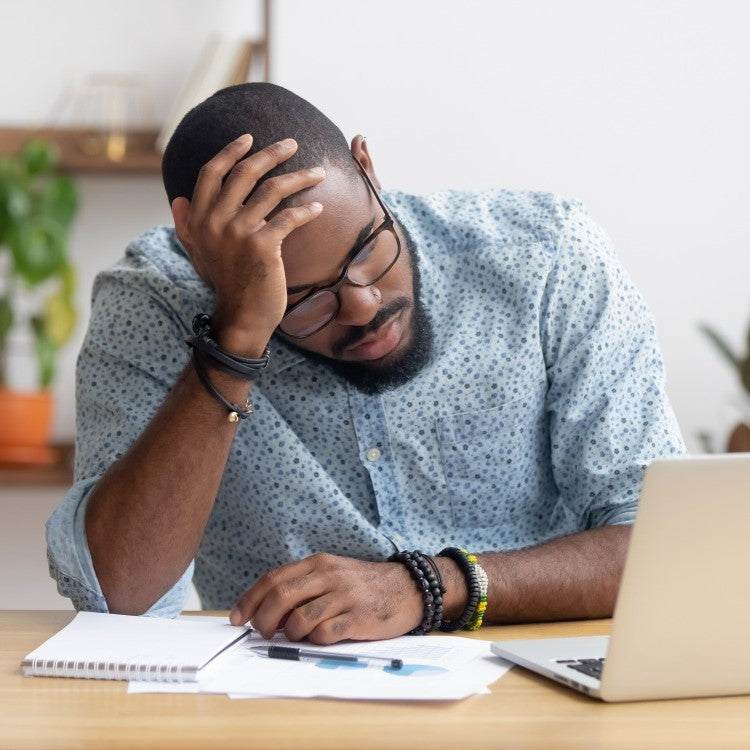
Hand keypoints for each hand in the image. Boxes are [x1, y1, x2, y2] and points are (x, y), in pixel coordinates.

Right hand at [171, 134, 325, 355]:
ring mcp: (238, 232)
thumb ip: (187, 225)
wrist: (241, 317)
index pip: (212, 173)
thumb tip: (177, 199)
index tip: (249, 138)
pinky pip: (289, 217)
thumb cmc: (225, 284)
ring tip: (319, 172)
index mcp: (199, 219)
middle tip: (292, 143)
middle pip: (245, 173)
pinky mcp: (263, 246)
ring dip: (299, 177)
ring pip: (272, 190)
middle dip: (271, 153)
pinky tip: (318, 208)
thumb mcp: (198, 253)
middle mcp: (215, 221)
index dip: (230, 152)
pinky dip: (306, 211)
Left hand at [229, 553, 423, 643]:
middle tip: (261, 633)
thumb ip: (303, 587)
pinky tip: (320, 638)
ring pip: (299, 619)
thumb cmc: (363, 585)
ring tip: (295, 636)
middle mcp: (328, 576)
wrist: (408, 588)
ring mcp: (343, 597)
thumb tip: (267, 612)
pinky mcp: (357, 618)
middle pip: (280, 597)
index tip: (236, 618)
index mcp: (317, 563)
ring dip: (289, 634)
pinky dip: (314, 641)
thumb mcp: (332, 574)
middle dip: (262, 620)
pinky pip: (324, 634)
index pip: (273, 578)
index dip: (249, 599)